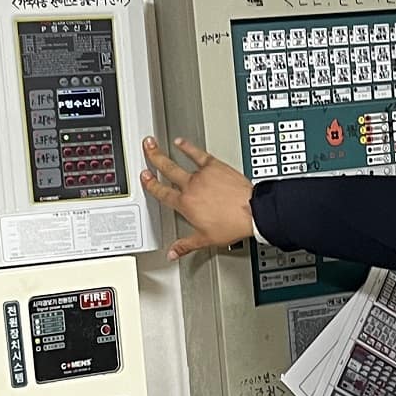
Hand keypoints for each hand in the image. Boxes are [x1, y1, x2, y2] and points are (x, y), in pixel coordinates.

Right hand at [140, 137, 254, 260]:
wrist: (252, 212)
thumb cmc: (232, 224)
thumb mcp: (206, 240)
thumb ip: (186, 245)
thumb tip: (173, 253)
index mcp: (185, 205)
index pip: (162, 193)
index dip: (150, 185)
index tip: (144, 177)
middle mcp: (190, 188)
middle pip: (166, 171)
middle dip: (152, 160)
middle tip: (144, 151)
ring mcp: (202, 176)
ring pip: (178, 162)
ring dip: (164, 153)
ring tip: (153, 143)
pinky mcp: (215, 167)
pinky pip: (198, 154)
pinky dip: (188, 147)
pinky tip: (181, 142)